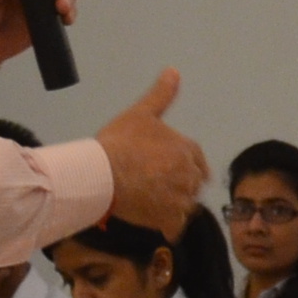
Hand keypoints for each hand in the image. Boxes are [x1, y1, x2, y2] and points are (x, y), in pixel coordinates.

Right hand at [95, 70, 206, 232]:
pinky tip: (159, 226)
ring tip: (154, 203)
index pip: (197, 160)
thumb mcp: (140, 113)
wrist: (100, 173)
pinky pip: (176, 227)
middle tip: (157, 186)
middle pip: (193, 184)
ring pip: (186, 205)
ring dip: (175, 205)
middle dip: (181, 185)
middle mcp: (190, 174)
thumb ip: (161, 95)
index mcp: (188, 149)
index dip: (184, 165)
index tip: (169, 169)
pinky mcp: (168, 219)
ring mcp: (181, 198)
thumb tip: (174, 70)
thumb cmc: (119, 142)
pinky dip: (170, 227)